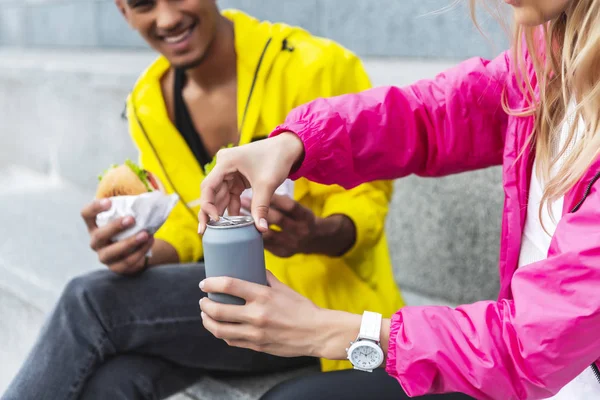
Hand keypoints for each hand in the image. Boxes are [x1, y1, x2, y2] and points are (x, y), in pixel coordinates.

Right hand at [81, 199, 153, 274]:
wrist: (135, 252)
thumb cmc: (128, 229)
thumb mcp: (126, 217)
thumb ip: (130, 208)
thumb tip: (148, 198)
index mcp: (95, 225)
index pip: (86, 214)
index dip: (95, 208)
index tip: (109, 202)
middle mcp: (96, 242)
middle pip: (98, 236)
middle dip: (115, 227)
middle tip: (131, 219)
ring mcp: (104, 256)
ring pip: (113, 252)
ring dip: (130, 242)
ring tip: (145, 234)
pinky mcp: (116, 267)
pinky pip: (127, 262)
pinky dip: (140, 251)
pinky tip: (149, 241)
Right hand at [198, 133, 303, 233]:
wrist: (288, 148)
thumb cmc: (277, 159)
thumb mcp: (267, 184)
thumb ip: (260, 208)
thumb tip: (261, 230)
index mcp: (226, 162)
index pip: (208, 187)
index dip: (207, 205)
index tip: (215, 221)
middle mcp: (223, 165)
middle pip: (211, 192)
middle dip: (210, 212)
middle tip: (204, 232)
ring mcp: (229, 172)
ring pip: (220, 195)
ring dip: (221, 211)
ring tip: (217, 231)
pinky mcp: (237, 177)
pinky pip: (230, 195)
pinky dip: (232, 207)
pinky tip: (232, 223)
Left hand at [199, 271, 361, 358]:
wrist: (317, 333)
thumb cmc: (302, 308)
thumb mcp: (284, 288)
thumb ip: (266, 278)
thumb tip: (253, 267)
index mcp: (263, 296)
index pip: (229, 285)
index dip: (211, 283)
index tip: (204, 283)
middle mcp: (257, 315)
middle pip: (218, 310)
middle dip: (205, 305)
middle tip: (203, 300)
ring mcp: (255, 333)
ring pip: (220, 330)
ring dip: (208, 321)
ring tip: (206, 315)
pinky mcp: (257, 346)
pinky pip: (232, 341)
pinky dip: (222, 334)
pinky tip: (221, 328)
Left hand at [241, 194, 316, 257]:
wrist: (312, 240)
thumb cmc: (301, 219)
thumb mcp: (299, 208)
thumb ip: (284, 203)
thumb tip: (262, 190)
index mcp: (306, 218)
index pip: (290, 206)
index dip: (275, 198)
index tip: (259, 189)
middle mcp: (301, 232)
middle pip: (278, 219)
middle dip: (259, 209)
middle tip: (243, 200)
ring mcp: (291, 244)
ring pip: (268, 233)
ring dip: (253, 223)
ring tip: (239, 214)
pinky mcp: (282, 253)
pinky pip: (265, 244)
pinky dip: (254, 235)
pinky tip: (244, 227)